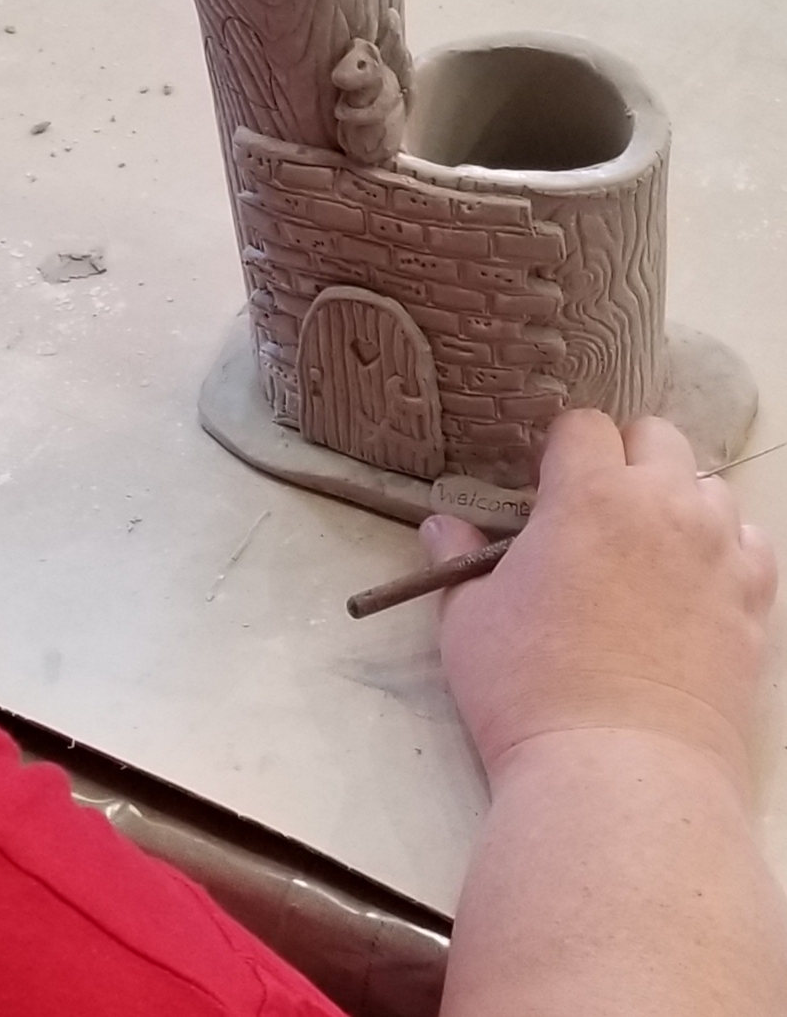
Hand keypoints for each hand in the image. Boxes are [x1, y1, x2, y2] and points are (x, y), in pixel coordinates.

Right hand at [423, 409, 775, 790]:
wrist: (621, 772)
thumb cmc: (528, 688)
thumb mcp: (467, 618)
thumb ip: (459, 560)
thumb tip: (443, 527)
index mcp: (589, 494)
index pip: (583, 425)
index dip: (560, 450)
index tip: (542, 489)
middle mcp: (665, 506)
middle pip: (659, 437)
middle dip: (625, 458)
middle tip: (594, 511)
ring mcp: (720, 553)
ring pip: (711, 487)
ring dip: (679, 500)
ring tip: (648, 548)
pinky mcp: (757, 604)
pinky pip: (753, 544)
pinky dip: (727, 548)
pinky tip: (697, 582)